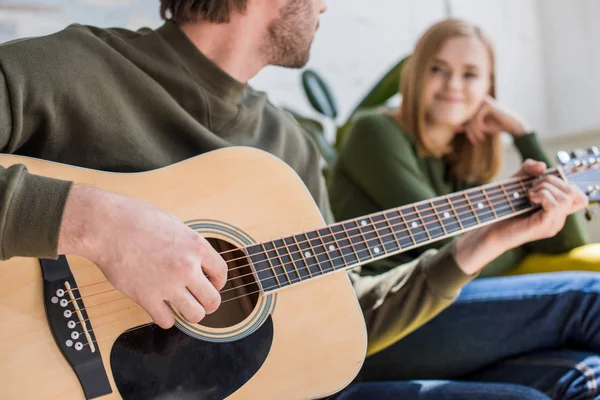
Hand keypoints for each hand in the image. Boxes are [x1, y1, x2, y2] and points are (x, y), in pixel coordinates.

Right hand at [58, 185, 227, 328]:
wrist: (107, 226)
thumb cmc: (136, 219)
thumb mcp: (174, 224)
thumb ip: (189, 245)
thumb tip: (197, 260)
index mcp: (196, 246)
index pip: (222, 273)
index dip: (218, 282)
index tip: (211, 284)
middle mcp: (187, 267)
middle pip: (213, 300)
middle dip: (208, 303)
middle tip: (199, 300)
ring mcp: (168, 284)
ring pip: (195, 315)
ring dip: (191, 314)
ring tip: (183, 307)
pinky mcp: (146, 297)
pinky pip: (167, 321)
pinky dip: (166, 318)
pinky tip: (161, 308)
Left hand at [455, 159, 587, 273]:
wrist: (488, 229)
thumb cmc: (502, 207)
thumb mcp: (516, 182)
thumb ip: (528, 169)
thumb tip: (543, 166)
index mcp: (556, 210)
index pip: (579, 196)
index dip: (564, 182)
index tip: (542, 182)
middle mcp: (558, 218)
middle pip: (574, 192)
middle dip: (553, 181)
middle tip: (533, 186)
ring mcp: (553, 224)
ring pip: (567, 197)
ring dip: (546, 188)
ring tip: (530, 193)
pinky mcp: (544, 226)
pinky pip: (556, 205)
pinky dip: (543, 195)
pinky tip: (530, 197)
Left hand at [463, 95, 530, 143]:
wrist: (512, 125)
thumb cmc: (495, 126)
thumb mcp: (478, 127)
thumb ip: (467, 125)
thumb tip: (453, 127)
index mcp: (475, 104)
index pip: (462, 115)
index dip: (462, 127)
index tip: (467, 136)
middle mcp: (477, 100)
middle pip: (466, 117)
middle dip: (469, 131)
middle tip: (474, 141)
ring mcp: (482, 101)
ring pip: (471, 119)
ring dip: (475, 131)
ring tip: (480, 138)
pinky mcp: (488, 104)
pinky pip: (477, 118)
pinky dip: (481, 128)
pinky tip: (485, 132)